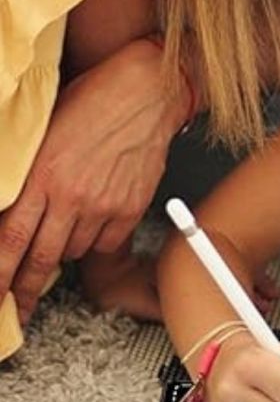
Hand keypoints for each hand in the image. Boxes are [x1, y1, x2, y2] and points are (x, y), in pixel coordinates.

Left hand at [0, 37, 188, 322]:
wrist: (144, 94)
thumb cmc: (93, 103)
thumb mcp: (43, 136)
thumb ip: (28, 178)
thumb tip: (11, 212)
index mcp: (42, 176)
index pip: (10, 239)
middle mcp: (71, 196)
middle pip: (41, 257)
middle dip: (26, 288)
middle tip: (19, 308)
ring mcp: (103, 206)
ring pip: (74, 250)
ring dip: (63, 251)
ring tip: (63, 236)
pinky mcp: (130, 209)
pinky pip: (107, 243)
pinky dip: (96, 241)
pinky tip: (92, 225)